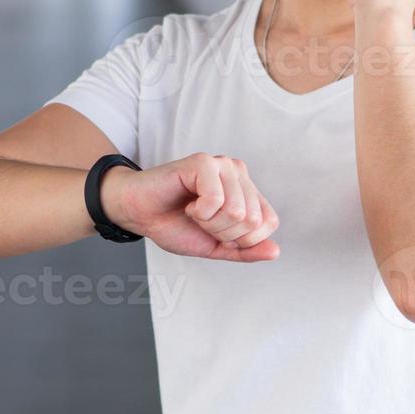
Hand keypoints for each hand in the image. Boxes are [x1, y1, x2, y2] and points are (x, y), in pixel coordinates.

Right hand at [102, 153, 279, 260]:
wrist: (140, 215)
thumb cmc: (175, 225)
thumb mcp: (216, 246)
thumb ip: (245, 250)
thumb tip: (275, 252)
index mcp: (246, 191)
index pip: (268, 223)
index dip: (241, 239)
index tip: (215, 230)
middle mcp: (238, 173)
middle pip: (252, 220)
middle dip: (222, 231)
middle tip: (200, 220)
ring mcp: (222, 164)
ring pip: (236, 211)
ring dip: (209, 222)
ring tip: (193, 211)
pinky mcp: (203, 161)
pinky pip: (216, 199)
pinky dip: (199, 212)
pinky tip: (188, 202)